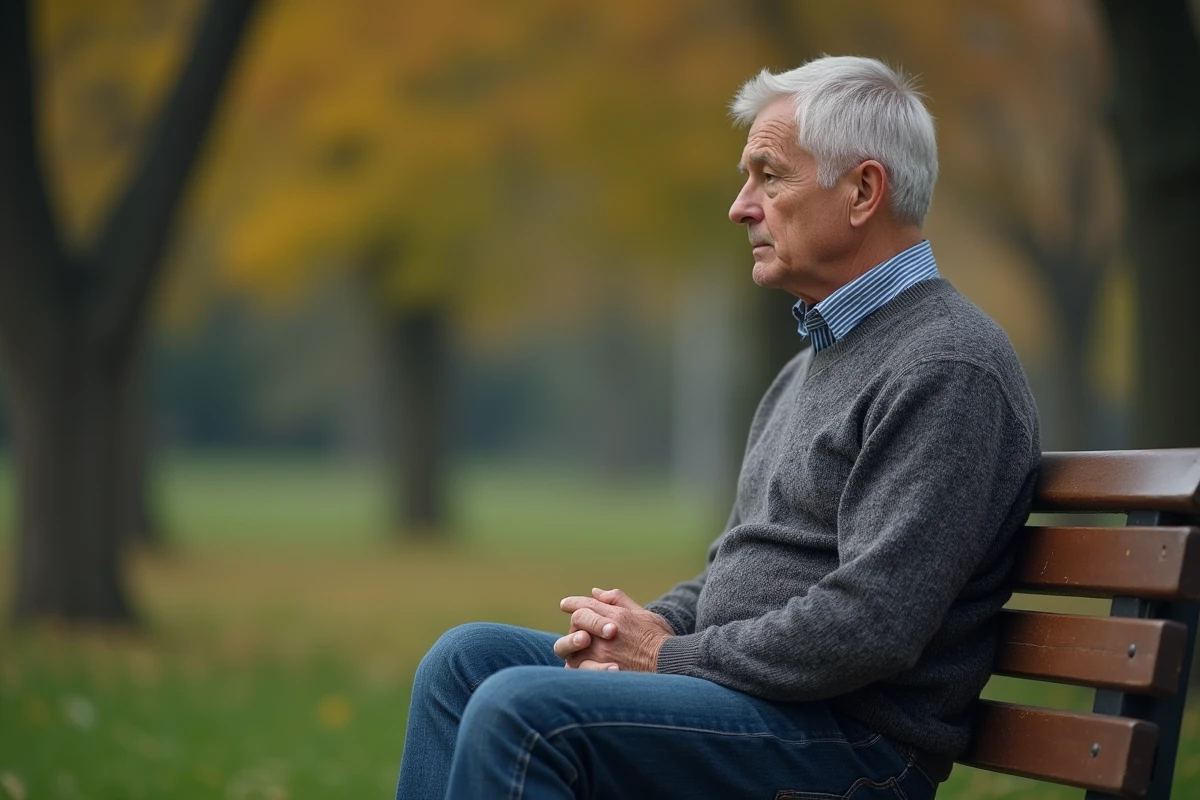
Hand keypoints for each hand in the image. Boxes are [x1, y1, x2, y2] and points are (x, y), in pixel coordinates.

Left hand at [555, 587, 672, 671]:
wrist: (671, 666)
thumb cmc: (659, 639)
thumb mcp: (643, 613)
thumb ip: (618, 600)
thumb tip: (595, 592)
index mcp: (617, 616)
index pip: (587, 604)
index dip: (574, 602)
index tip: (566, 604)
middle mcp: (607, 633)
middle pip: (577, 620)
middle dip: (575, 621)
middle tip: (577, 627)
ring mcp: (602, 654)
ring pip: (572, 646)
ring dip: (572, 644)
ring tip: (579, 648)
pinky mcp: (601, 673)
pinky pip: (578, 668)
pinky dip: (578, 665)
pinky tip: (581, 665)